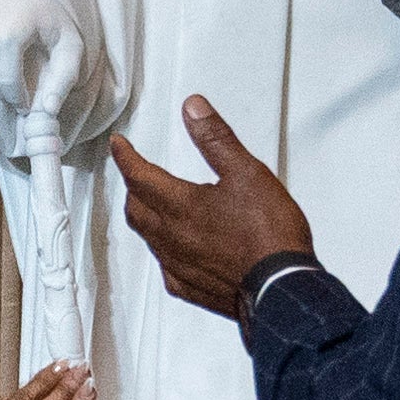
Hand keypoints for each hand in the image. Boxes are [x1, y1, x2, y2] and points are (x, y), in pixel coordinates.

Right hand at [0, 0, 112, 157]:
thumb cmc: (51, 17)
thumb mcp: (69, 45)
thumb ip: (64, 78)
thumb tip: (48, 111)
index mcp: (15, 23)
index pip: (6, 77)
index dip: (17, 97)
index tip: (27, 102)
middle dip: (2, 93)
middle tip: (17, 93)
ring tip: (5, 78)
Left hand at [105, 97, 318, 320]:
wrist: (280, 289)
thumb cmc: (268, 235)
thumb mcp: (247, 172)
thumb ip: (216, 139)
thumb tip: (194, 110)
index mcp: (180, 205)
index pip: (139, 175)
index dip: (125, 157)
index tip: (119, 146)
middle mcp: (171, 237)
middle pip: (136, 208)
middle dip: (132, 187)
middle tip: (135, 174)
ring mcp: (179, 266)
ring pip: (148, 238)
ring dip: (145, 217)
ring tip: (152, 206)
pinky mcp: (191, 288)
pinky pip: (165, 267)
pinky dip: (164, 250)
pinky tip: (176, 250)